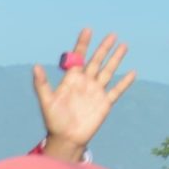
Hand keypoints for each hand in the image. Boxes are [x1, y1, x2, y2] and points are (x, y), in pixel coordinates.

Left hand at [33, 29, 136, 163]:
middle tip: (112, 34)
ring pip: (108, 71)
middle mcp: (85, 82)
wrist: (66, 138)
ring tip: (124, 45)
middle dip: (104, 48)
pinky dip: (125, 82)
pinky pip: (116, 90)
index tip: (87, 30)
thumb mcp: (46, 101)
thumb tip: (36, 66)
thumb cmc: (54, 120)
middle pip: (96, 61)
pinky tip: (132, 73)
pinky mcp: (105, 103)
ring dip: (116, 59)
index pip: (78, 57)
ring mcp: (96, 91)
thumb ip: (41, 84)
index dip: (82, 44)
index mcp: (71, 79)